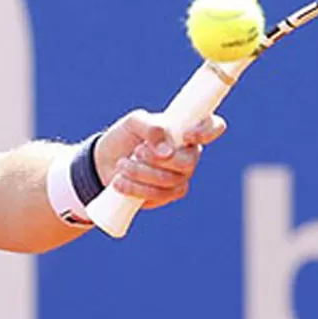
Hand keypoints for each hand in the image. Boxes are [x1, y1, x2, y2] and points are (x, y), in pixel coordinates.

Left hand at [93, 110, 225, 209]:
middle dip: (158, 159)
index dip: (207, 131)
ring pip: (170, 180)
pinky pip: (158, 195)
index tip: (187, 136)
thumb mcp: (133, 123)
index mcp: (186, 130)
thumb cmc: (125, 137)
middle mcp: (188, 155)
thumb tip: (167, 151)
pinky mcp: (165, 195)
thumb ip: (151, 128)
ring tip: (121, 165)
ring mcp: (179, 177)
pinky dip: (136, 188)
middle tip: (137, 152)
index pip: (212, 127)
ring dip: (141, 173)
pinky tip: (120, 181)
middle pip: (188, 162)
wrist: (105, 161)